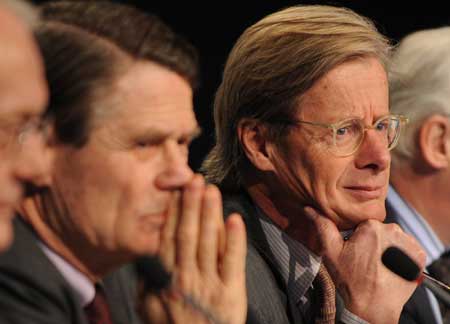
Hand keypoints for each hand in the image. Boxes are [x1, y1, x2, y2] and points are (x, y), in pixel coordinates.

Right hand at [139, 175, 246, 323]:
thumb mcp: (150, 308)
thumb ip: (148, 281)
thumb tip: (146, 254)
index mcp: (165, 280)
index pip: (168, 239)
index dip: (173, 213)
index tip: (176, 191)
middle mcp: (185, 279)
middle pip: (187, 235)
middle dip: (190, 206)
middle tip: (194, 180)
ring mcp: (209, 285)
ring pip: (207, 243)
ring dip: (209, 214)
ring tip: (211, 190)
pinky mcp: (231, 294)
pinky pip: (232, 262)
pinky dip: (234, 240)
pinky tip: (235, 219)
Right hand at [302, 207, 425, 323]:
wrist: (373, 307)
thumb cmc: (350, 280)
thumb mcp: (331, 252)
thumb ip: (323, 226)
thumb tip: (309, 208)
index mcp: (371, 226)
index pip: (364, 225)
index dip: (358, 239)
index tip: (356, 253)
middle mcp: (394, 230)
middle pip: (380, 231)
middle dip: (374, 243)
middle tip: (366, 261)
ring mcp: (408, 244)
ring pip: (394, 239)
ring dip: (388, 249)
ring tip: (379, 266)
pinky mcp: (419, 256)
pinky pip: (408, 249)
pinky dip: (401, 257)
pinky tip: (391, 268)